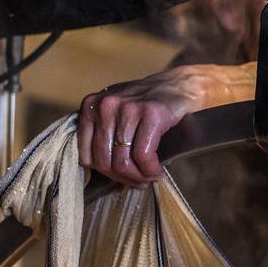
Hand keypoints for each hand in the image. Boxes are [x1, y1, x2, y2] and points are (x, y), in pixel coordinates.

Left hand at [77, 64, 250, 184]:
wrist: (181, 85)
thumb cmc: (147, 104)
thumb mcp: (116, 112)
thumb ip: (103, 135)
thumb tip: (102, 171)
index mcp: (91, 106)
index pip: (86, 156)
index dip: (105, 173)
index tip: (122, 176)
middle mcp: (105, 106)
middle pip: (104, 162)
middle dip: (123, 178)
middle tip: (139, 181)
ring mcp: (128, 109)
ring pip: (123, 162)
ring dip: (139, 177)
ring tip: (150, 177)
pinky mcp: (151, 114)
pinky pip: (143, 156)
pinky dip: (151, 170)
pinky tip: (158, 171)